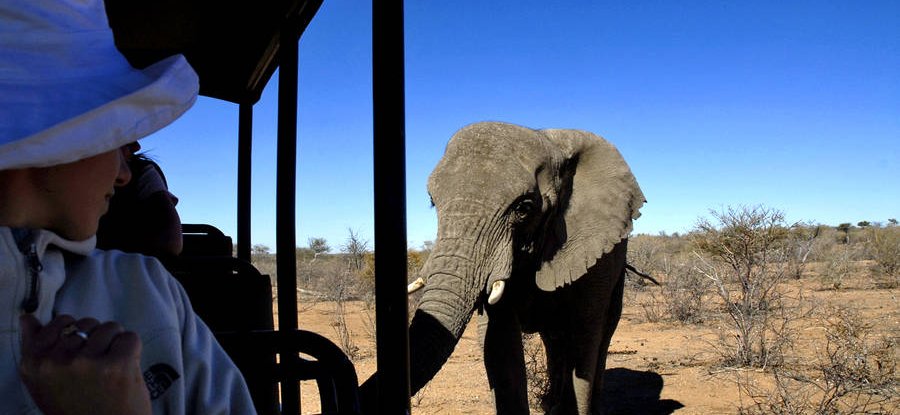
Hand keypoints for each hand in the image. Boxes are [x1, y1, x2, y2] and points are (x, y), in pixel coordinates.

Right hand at [19, 314, 150, 414]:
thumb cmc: (76, 410)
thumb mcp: (45, 384)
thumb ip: (37, 350)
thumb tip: (28, 319)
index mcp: (35, 365)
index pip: (58, 323)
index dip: (74, 334)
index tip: (78, 352)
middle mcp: (57, 362)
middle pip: (85, 323)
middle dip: (95, 340)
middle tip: (96, 368)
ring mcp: (88, 362)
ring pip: (109, 327)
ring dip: (114, 344)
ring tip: (110, 368)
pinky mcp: (117, 364)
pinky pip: (129, 337)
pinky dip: (132, 350)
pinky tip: (125, 369)